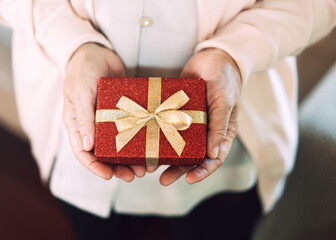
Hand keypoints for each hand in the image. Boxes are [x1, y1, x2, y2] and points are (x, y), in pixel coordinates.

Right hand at [63, 43, 145, 181]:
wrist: (97, 50)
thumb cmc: (82, 69)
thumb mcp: (81, 91)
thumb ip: (83, 117)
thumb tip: (87, 146)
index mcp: (77, 124)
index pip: (83, 153)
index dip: (95, 167)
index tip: (109, 176)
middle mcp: (93, 126)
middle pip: (104, 154)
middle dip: (118, 167)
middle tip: (135, 175)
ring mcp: (108, 120)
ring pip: (120, 145)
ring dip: (131, 158)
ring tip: (146, 167)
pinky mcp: (123, 112)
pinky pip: (131, 129)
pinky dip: (139, 140)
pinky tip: (151, 145)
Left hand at [159, 48, 241, 185]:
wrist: (212, 56)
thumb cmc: (225, 78)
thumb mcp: (224, 101)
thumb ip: (219, 126)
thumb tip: (213, 154)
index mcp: (221, 132)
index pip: (213, 159)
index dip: (202, 171)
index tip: (189, 179)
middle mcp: (205, 131)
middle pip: (192, 157)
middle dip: (178, 170)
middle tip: (163, 180)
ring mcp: (190, 123)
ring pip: (177, 146)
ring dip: (165, 157)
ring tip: (149, 167)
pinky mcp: (176, 112)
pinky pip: (167, 128)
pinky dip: (158, 137)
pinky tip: (145, 144)